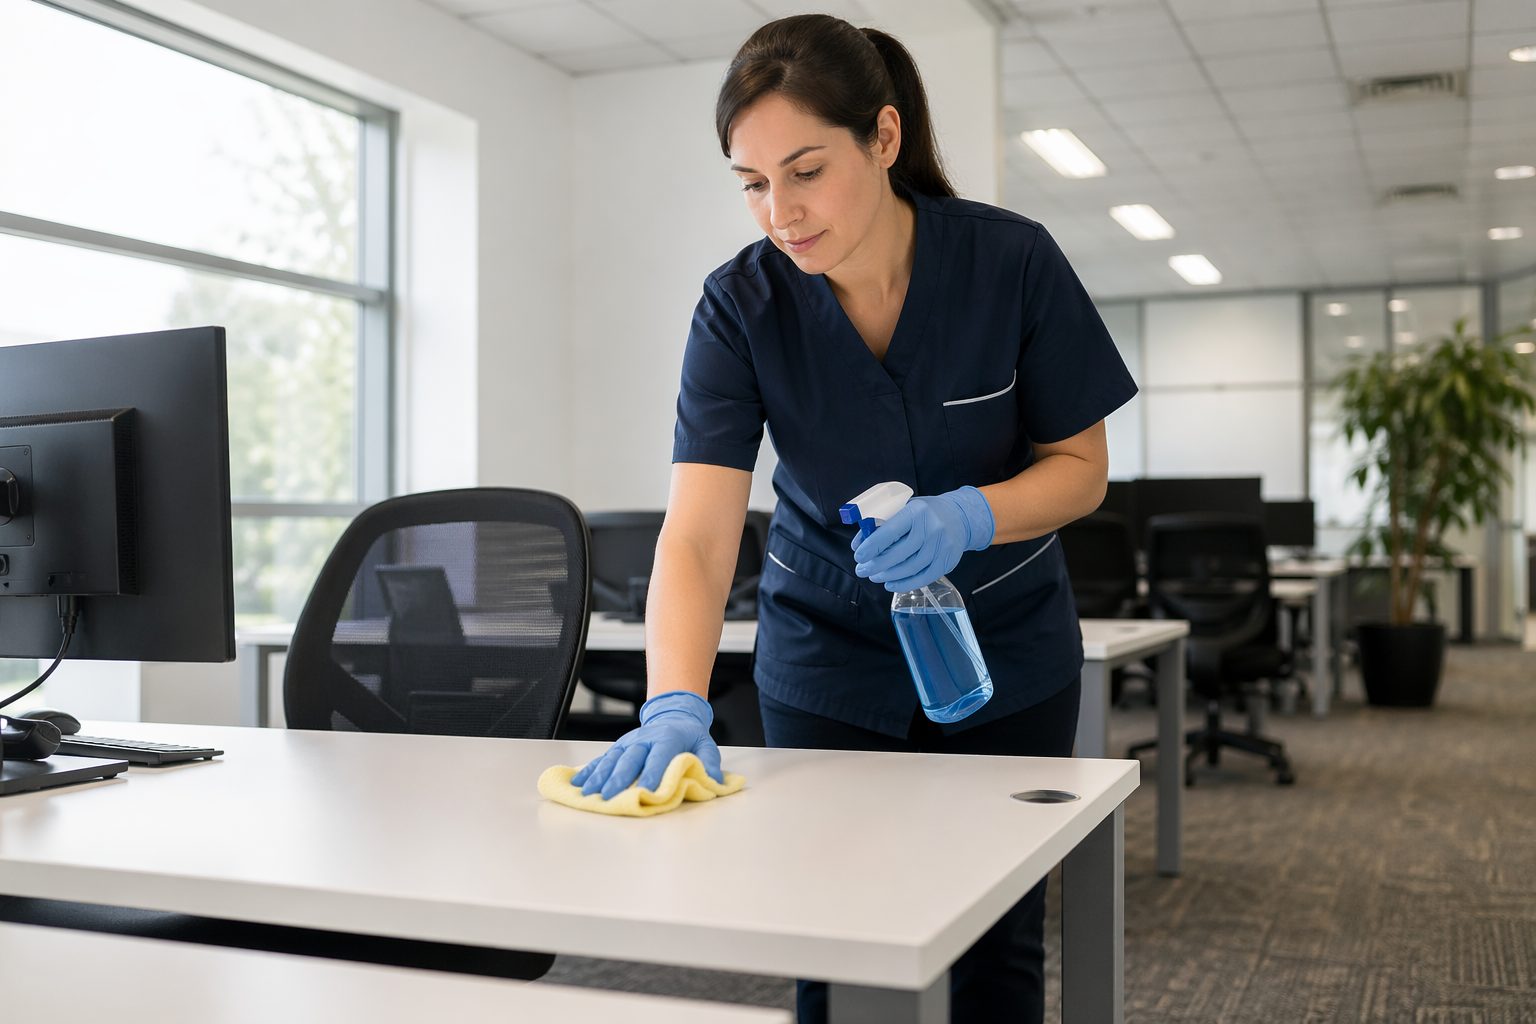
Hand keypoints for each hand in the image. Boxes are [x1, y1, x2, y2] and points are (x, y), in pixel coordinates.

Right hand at [570, 691, 723, 798]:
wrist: (674, 714)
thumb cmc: (689, 735)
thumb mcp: (706, 744)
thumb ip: (710, 762)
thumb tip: (715, 781)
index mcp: (667, 739)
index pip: (659, 757)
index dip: (653, 774)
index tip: (646, 791)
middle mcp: (644, 739)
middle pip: (630, 759)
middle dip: (618, 779)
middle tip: (608, 797)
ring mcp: (629, 742)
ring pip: (612, 759)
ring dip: (598, 777)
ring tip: (587, 793)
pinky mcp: (619, 746)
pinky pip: (602, 758)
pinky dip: (589, 770)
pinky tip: (577, 783)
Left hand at [852, 486, 994, 591]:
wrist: (960, 517)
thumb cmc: (926, 513)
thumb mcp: (904, 509)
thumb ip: (881, 523)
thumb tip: (859, 544)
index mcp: (916, 512)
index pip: (890, 532)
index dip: (871, 546)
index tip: (859, 556)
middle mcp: (931, 528)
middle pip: (899, 553)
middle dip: (876, 565)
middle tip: (862, 570)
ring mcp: (941, 547)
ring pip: (910, 568)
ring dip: (888, 576)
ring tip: (874, 576)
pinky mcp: (947, 562)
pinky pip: (923, 578)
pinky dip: (904, 584)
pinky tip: (891, 584)